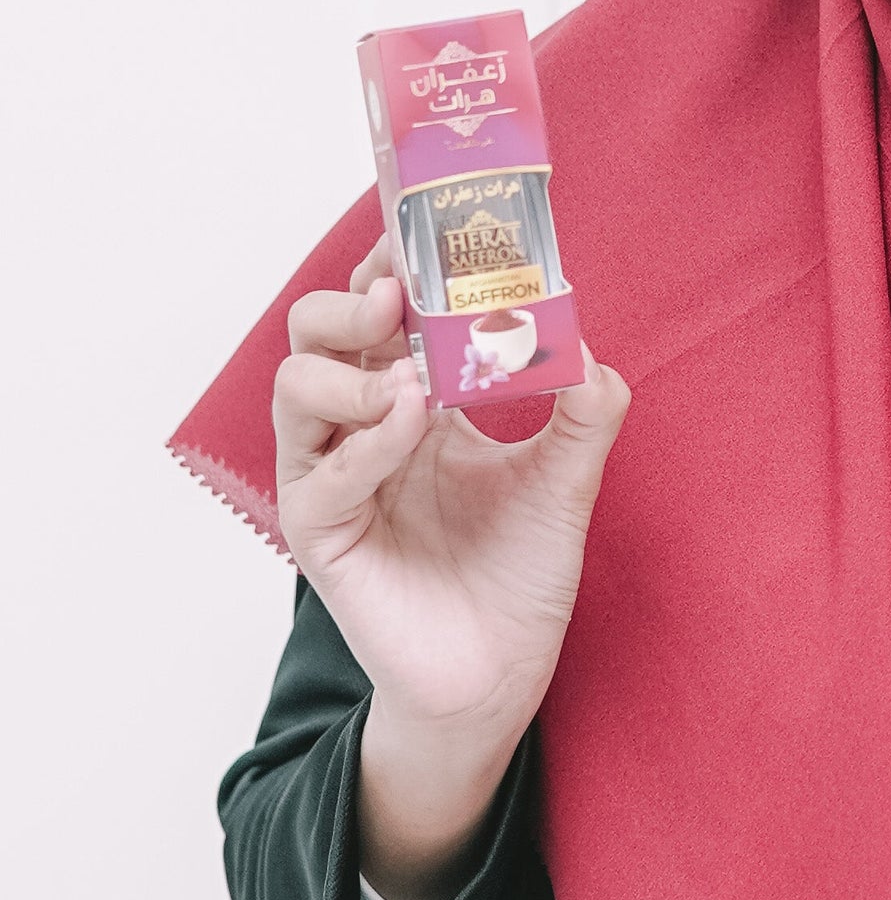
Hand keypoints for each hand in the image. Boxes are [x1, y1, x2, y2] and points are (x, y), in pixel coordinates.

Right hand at [273, 235, 629, 899]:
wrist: (503, 670)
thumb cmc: (521, 571)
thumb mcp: (568, 477)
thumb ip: (583, 408)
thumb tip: (587, 339)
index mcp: (418, 398)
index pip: (382, 311)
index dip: (391, 263)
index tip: (419, 228)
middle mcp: (367, 427)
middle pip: (316, 332)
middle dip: (350, 300)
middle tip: (399, 295)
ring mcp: (337, 479)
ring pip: (294, 388)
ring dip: (349, 367)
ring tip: (412, 380)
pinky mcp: (323, 536)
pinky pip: (320, 475)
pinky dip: (364, 443)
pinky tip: (411, 423)